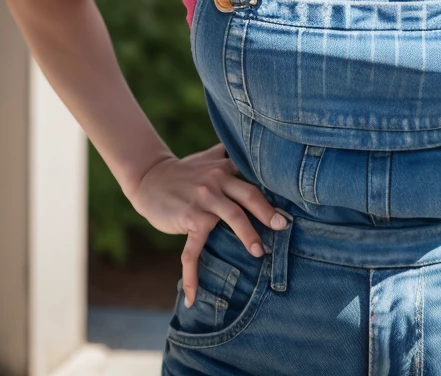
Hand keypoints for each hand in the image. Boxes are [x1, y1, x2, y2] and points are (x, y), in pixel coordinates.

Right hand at [129, 142, 288, 307]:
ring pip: (231, 217)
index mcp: (225, 168)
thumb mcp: (208, 157)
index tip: (290, 206)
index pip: (254, 179)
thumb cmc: (184, 171)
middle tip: (283, 226)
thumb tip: (254, 145)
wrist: (150, 178)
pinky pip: (191, 251)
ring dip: (247, 234)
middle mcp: (216, 181)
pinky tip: (193, 296)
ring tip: (259, 252)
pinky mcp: (188, 218)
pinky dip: (192, 275)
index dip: (273, 191)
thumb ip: (228, 154)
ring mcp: (203, 200)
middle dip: (267, 211)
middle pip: (249, 194)